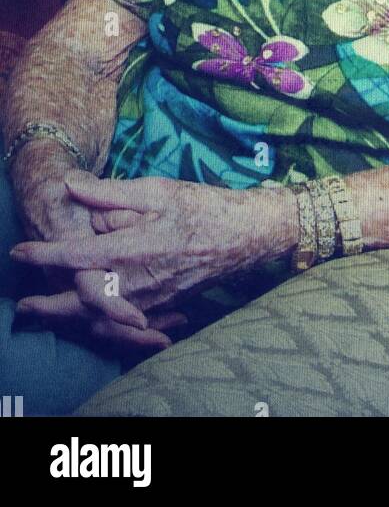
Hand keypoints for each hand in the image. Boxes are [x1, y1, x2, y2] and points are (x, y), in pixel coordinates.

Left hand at [10, 171, 287, 316]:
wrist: (244, 236)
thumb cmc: (202, 207)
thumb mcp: (157, 189)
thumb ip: (110, 193)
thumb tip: (71, 186)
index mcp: (132, 247)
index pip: (75, 255)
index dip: (43, 255)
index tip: (20, 251)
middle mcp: (136, 280)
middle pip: (79, 301)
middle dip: (48, 305)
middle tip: (24, 307)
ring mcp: (150, 299)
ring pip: (99, 318)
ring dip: (70, 319)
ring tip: (47, 314)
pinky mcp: (162, 307)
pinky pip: (124, 324)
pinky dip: (101, 326)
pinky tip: (91, 320)